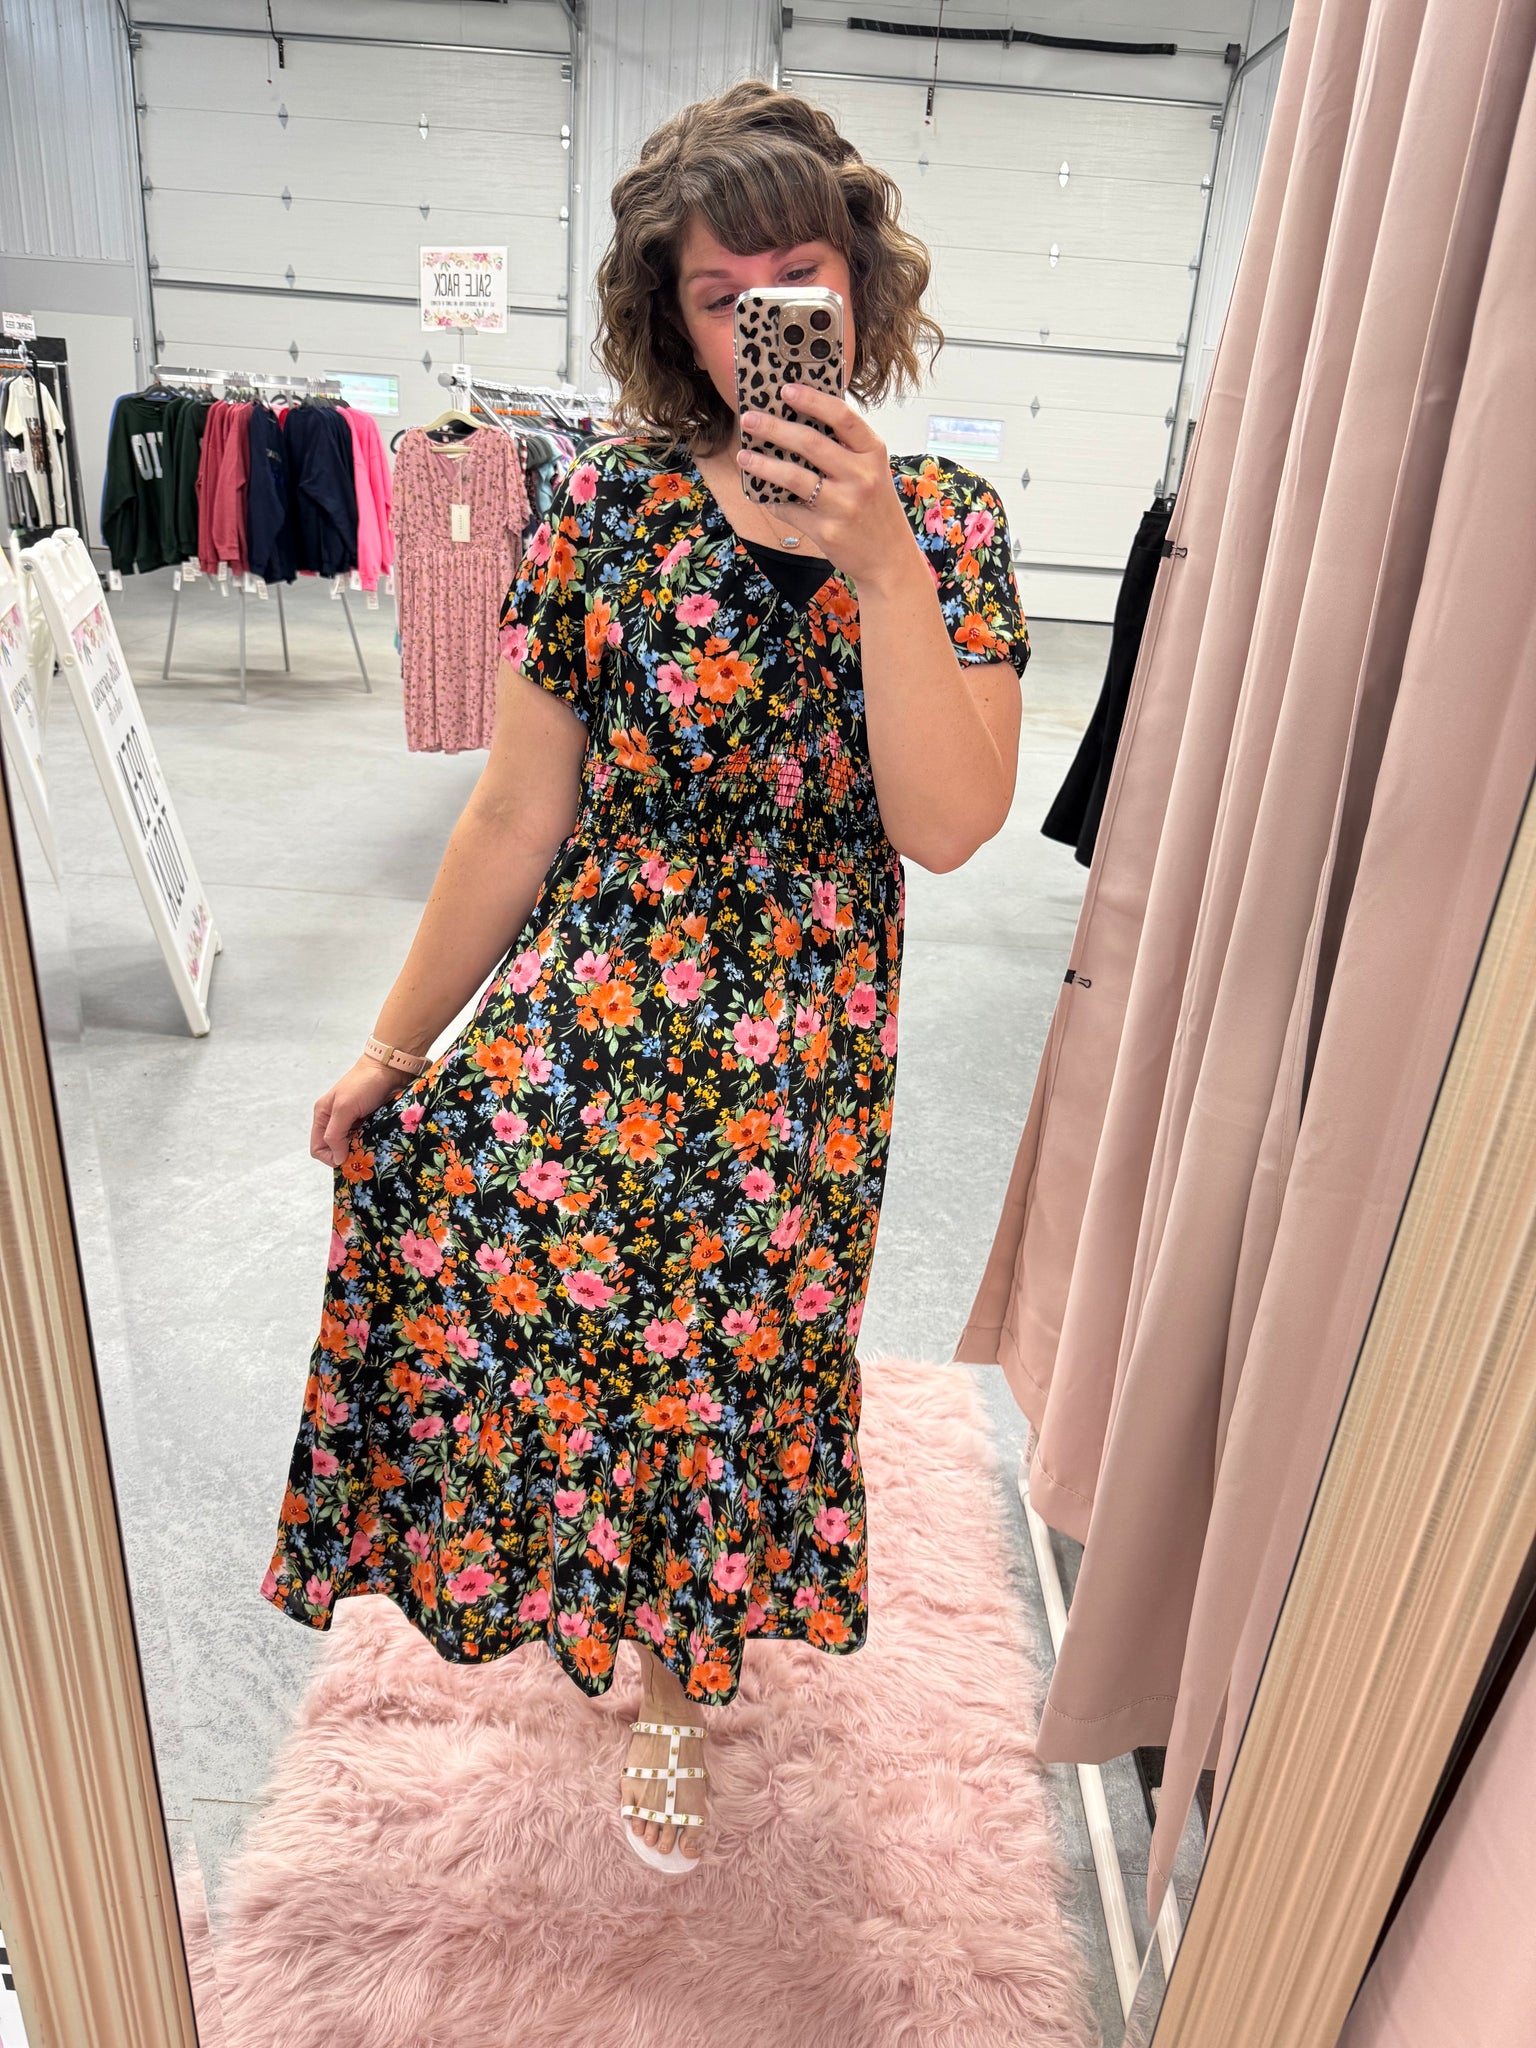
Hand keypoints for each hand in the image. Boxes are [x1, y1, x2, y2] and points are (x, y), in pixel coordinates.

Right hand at [311, 1056, 406, 1167]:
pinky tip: (379, 1142)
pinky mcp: (369, 1122)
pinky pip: (366, 1140)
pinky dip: (371, 1144)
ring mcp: (353, 1122)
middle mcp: (335, 1121)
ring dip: (361, 1150)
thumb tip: (337, 1159)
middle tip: (362, 1153)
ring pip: (352, 1146)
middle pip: (335, 1149)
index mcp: (323, 1116)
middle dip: (347, 1154)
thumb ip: (335, 1133)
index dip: (330, 1156)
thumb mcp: (345, 1108)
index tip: (348, 1157)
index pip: (318, 1147)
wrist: (390, 1068)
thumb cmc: (364, 1083)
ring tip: (372, 1146)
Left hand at [736, 384, 919, 592]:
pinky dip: (772, 501)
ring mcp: (844, 505)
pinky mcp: (827, 531)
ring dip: (763, 464)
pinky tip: (761, 494)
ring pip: (794, 477)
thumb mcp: (872, 470)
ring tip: (743, 456)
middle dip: (774, 428)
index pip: (842, 417)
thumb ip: (845, 447)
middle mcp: (861, 476)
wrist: (889, 557)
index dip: (812, 400)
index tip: (785, 390)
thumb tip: (798, 419)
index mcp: (873, 452)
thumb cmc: (875, 506)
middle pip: (810, 443)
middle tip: (749, 419)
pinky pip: (789, 510)